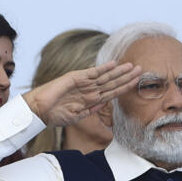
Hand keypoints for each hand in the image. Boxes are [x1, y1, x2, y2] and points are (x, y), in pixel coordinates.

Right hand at [22, 61, 141, 126]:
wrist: (40, 111)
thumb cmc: (55, 115)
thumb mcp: (77, 116)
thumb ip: (91, 110)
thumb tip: (104, 105)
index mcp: (91, 99)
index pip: (113, 92)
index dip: (125, 87)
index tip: (137, 83)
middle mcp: (90, 90)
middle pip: (113, 83)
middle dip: (127, 77)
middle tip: (141, 70)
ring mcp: (84, 83)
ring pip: (106, 77)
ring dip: (120, 72)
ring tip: (133, 66)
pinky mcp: (76, 78)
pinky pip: (92, 72)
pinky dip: (103, 68)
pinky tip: (114, 64)